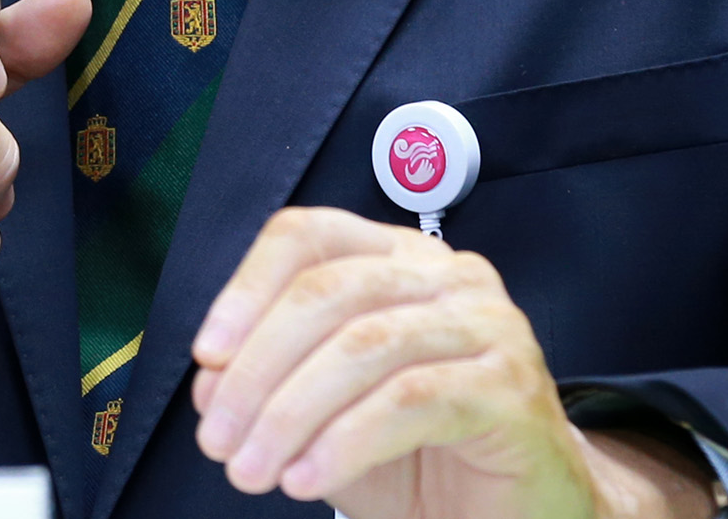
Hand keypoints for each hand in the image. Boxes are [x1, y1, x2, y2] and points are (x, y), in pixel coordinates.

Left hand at [189, 209, 717, 518]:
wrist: (521, 512)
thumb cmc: (426, 455)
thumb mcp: (331, 413)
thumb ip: (275, 383)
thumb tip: (210, 381)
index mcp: (399, 259)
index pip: (309, 236)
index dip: (246, 288)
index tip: (206, 356)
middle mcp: (448, 276)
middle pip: (329, 291)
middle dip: (258, 369)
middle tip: (217, 437)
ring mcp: (488, 326)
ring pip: (364, 346)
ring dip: (291, 413)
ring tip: (252, 470)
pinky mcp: (510, 386)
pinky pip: (411, 399)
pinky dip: (346, 440)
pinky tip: (308, 478)